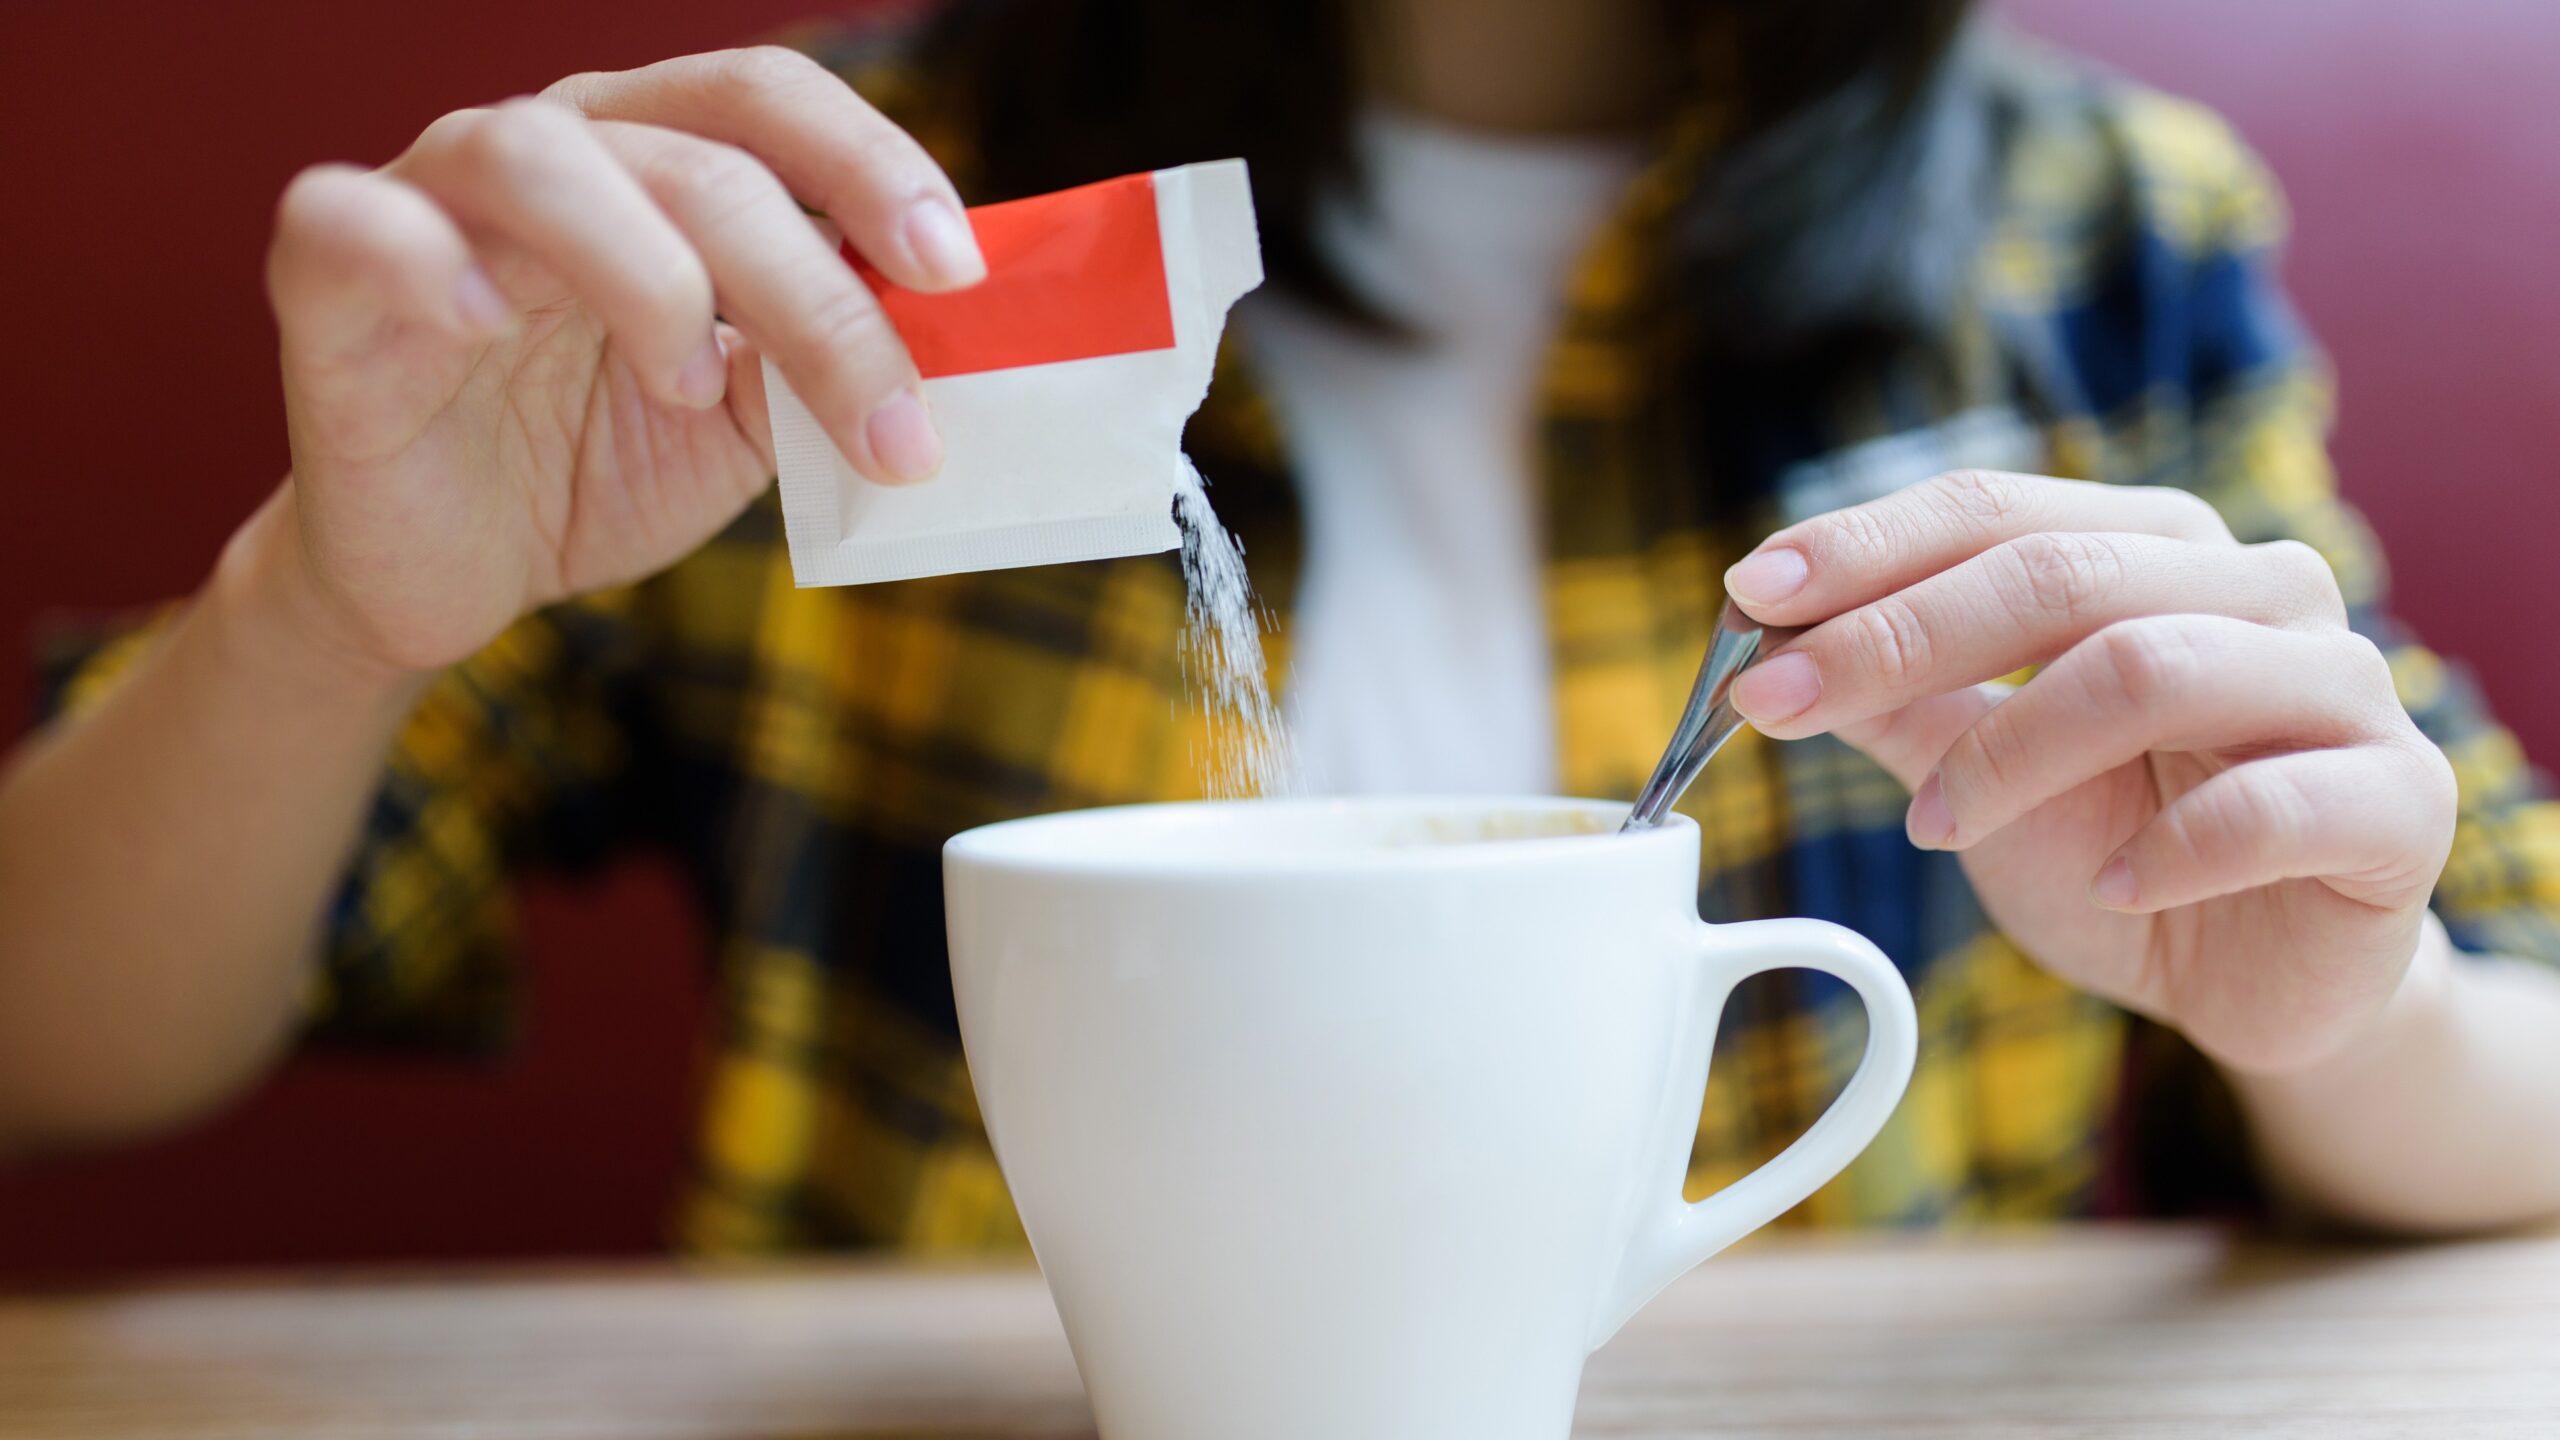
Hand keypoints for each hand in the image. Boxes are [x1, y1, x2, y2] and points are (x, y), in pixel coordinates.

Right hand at [252, 47, 981, 678]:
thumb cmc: (596, 462)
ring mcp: (430, 200)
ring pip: (539, 160)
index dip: (872, 166)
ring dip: (649, 276)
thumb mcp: (745, 423)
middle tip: (890, 421)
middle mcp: (551, 150)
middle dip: (815, 298)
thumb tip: (941, 344)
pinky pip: (351, 220)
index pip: (768, 104)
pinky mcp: (325, 278)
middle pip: (695, 159)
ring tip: (688, 388)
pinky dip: (421, 258)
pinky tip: (480, 323)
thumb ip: (818, 367)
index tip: (957, 273)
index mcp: (656, 157)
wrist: (451, 571)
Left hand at [1722, 471, 2457, 1075]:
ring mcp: (2340, 686)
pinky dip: (2163, 848)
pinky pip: (2266, 805)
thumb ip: (1894, 705)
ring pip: (2148, 666)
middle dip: (1895, 636)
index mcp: (2157, 549)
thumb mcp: (1978, 773)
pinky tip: (2106, 882)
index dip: (1864, 547)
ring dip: (2009, 750)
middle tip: (1776, 702)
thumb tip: (1767, 645)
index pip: (1994, 511)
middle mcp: (2259, 587)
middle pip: (2057, 575)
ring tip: (1934, 825)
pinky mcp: (2397, 803)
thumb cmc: (2118, 849)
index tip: (1746, 596)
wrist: (2257, 978)